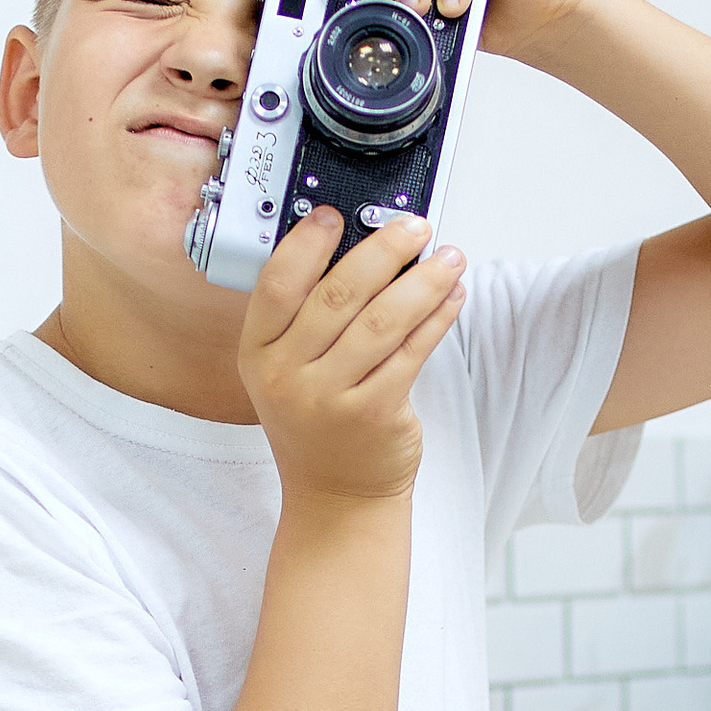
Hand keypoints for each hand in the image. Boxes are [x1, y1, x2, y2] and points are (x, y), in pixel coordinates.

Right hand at [239, 204, 465, 504]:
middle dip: (384, 249)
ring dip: (423, 281)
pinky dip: (437, 318)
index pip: (277, 283)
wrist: (336, 495)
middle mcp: (287, 375)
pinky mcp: (374, 414)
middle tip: (413, 227)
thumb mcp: (289, 371)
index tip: (336, 214)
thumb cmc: (317, 423)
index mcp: (259, 353)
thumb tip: (364, 249)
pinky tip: (452, 296)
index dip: (307, 243)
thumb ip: (309, 319)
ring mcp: (329, 398)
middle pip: (338, 293)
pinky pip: (411, 352)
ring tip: (448, 257)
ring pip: (382, 320)